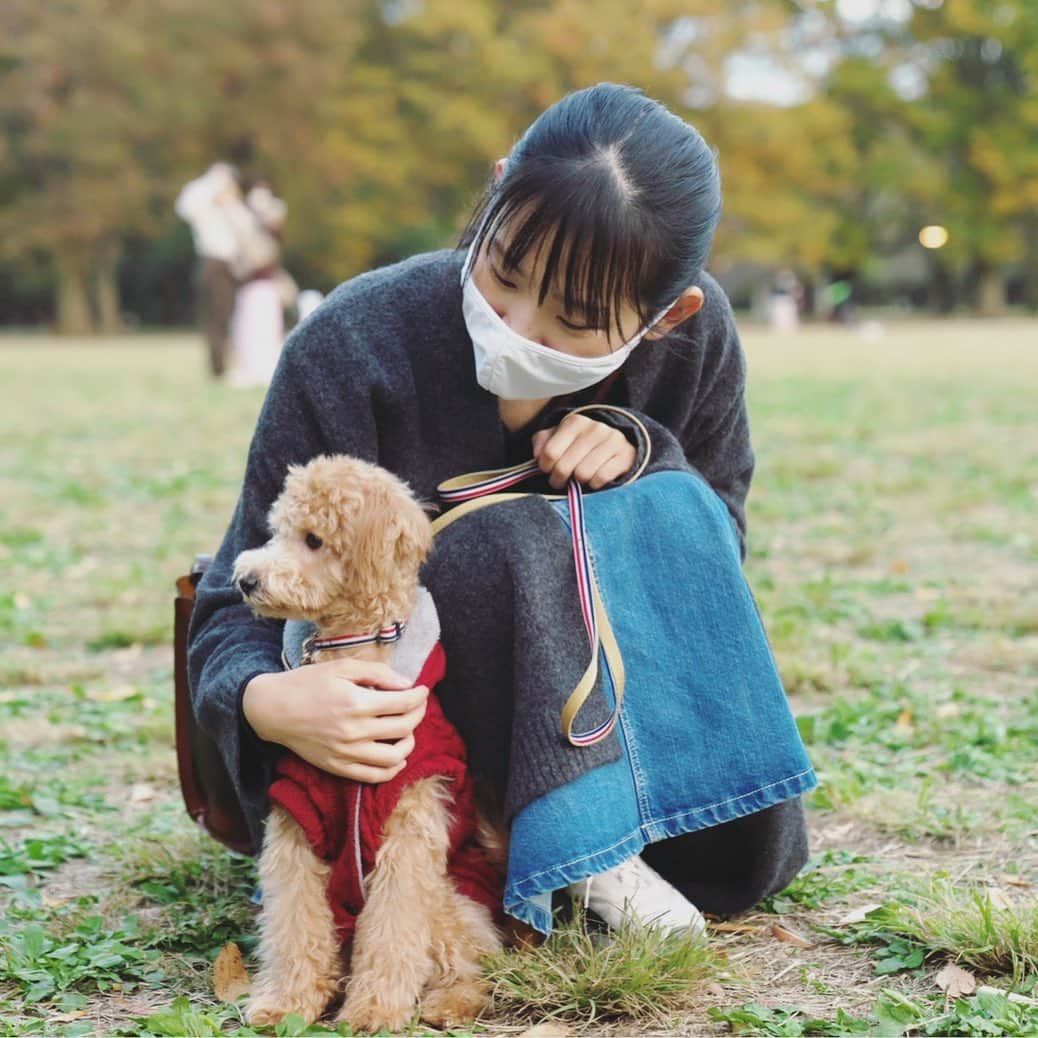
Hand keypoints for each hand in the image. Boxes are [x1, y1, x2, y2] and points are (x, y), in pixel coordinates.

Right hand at [242, 659, 428, 782]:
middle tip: (418, 705)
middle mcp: (353, 731)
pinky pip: (374, 776)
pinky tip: (397, 757)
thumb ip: (377, 673)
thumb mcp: (341, 667)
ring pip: (394, 757)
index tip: (423, 690)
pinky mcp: (338, 767)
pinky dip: (392, 769)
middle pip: (403, 728)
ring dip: (409, 743)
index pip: (403, 704)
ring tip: (408, 730)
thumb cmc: (307, 683)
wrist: (273, 709)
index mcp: (355, 703)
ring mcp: (346, 753)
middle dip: (418, 714)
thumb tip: (406, 683)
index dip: (419, 696)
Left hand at [531, 413, 636, 490]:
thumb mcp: (558, 438)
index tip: (548, 470)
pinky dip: (594, 484)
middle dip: (558, 479)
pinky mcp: (625, 456)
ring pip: (582, 474)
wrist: (616, 444)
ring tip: (578, 478)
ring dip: (578, 482)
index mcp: (575, 422)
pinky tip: (594, 479)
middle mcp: (594, 428)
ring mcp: (612, 441)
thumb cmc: (579, 444)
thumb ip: (542, 443)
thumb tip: (538, 456)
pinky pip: (601, 478)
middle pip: (564, 467)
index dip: (545, 467)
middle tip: (560, 480)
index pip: (550, 453)